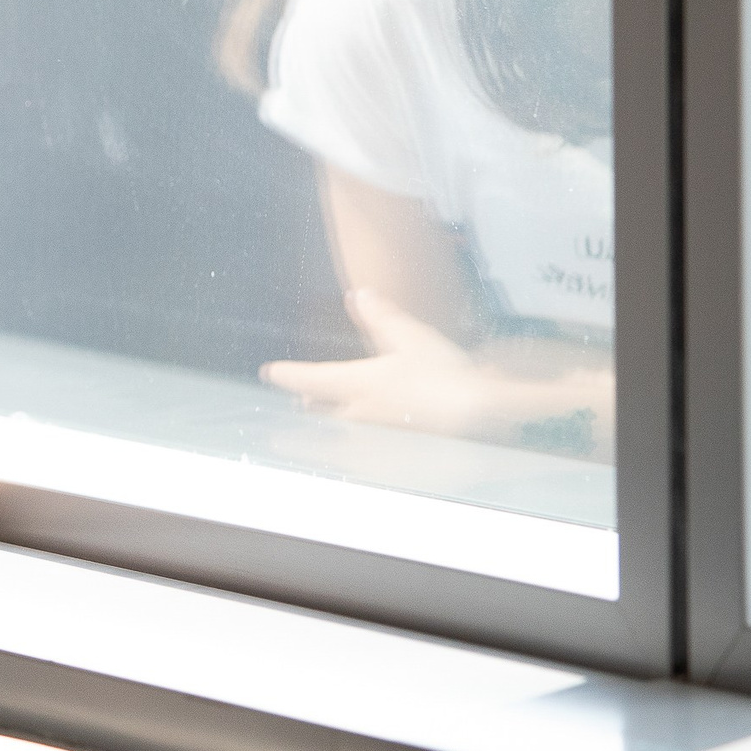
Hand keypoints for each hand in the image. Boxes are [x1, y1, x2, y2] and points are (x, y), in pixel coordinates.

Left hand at [264, 289, 614, 459]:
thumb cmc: (445, 374)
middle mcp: (359, 414)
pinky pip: (365, 454)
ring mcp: (376, 439)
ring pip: (340, 435)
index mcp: (358, 383)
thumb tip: (359, 292)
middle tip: (299, 405)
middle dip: (309, 406)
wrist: (480, 417)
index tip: (270, 372)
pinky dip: (356, 449)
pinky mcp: (395, 457)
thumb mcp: (411, 337)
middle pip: (320, 412)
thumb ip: (381, 316)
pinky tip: (362, 452)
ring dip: (327, 430)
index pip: (310, 379)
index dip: (287, 375)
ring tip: (322, 425)